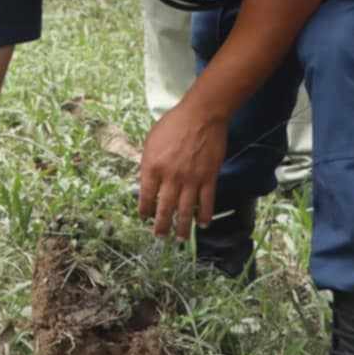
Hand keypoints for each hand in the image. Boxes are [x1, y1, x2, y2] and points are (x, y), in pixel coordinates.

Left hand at [138, 101, 227, 238]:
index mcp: (152, 166)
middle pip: (164, 208)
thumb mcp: (151, 141)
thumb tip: (145, 181)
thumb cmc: (173, 124)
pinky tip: (203, 224)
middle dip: (161, 225)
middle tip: (159, 236)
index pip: (145, 195)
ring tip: (179, 238)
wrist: (201, 116)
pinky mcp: (209, 178)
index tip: (144, 218)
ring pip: (185, 210)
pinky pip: (206, 202)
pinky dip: (204, 215)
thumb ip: (147, 162)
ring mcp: (191, 179)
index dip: (144, 210)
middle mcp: (170, 177)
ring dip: (182, 227)